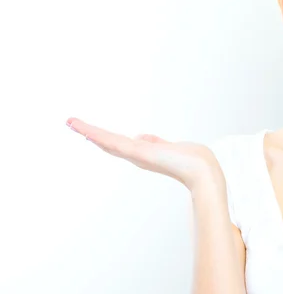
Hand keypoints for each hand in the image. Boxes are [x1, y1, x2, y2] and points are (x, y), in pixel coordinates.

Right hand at [66, 117, 223, 192]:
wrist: (201, 171)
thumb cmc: (191, 160)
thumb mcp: (169, 147)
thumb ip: (156, 143)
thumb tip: (142, 137)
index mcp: (143, 155)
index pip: (119, 144)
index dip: (102, 138)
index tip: (88, 131)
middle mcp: (137, 157)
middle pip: (108, 143)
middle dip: (90, 133)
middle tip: (71, 123)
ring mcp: (136, 155)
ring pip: (107, 141)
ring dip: (88, 131)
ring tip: (71, 122)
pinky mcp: (138, 152)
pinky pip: (114, 142)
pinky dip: (99, 135)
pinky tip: (85, 130)